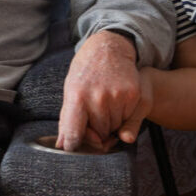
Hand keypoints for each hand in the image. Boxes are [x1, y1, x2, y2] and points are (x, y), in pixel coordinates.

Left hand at [57, 30, 139, 151]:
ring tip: (106, 106)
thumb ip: (67, 119)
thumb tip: (63, 146)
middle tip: (95, 116)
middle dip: (97, 132)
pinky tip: (117, 102)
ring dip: (111, 125)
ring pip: (115, 129)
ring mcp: (117, 96)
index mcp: (77, 96)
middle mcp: (97, 97)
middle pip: (98, 134)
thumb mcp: (70, 90)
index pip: (74, 134)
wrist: (108, 48)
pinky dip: (124, 116)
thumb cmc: (86, 72)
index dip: (74, 145)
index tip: (74, 147)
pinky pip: (128, 119)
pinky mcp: (132, 94)